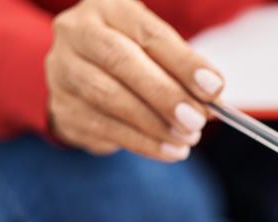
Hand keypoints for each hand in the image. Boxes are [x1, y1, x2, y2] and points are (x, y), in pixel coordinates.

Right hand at [45, 0, 224, 161]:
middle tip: (197, 120)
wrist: (81, 76)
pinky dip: (143, 143)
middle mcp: (77, 33)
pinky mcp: (62, 108)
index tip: (214, 89)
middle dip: (165, 95)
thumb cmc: (132, 57)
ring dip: (155, 125)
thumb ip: (182, 69)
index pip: (149, 34)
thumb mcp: (157, 50)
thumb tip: (213, 97)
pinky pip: (105, 129)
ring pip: (110, 98)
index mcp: (108, 9)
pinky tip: (170, 151)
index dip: (184, 63)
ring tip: (187, 139)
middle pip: (122, 62)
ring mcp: (63, 70)